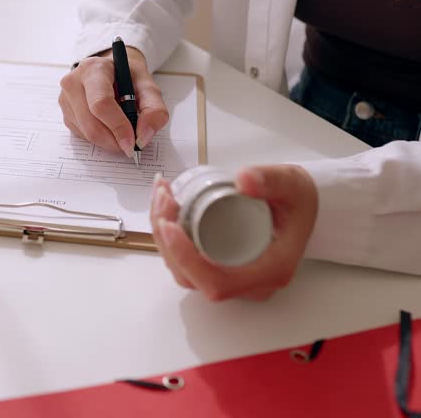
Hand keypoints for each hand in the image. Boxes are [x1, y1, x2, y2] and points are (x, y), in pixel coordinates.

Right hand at [59, 47, 167, 155]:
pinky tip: (109, 126)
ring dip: (109, 141)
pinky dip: (100, 138)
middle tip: (130, 145)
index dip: (118, 127)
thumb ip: (154, 110)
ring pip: (87, 134)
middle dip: (114, 141)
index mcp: (94, 69)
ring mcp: (65, 100)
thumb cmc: (128, 78)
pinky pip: (83, 136)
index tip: (132, 143)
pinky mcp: (65, 115)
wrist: (112, 71)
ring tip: (122, 130)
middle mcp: (73, 83)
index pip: (101, 104)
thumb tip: (143, 137)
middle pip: (91, 124)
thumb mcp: (149, 87)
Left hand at [150, 165, 317, 300]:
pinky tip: (164, 207)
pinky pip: (186, 263)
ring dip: (164, 237)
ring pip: (184, 271)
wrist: (301, 207)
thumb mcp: (292, 184)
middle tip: (164, 198)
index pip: (217, 282)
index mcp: (269, 271)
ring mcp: (233, 279)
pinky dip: (170, 237)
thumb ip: (272, 180)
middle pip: (192, 277)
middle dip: (167, 240)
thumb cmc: (298, 200)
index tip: (170, 226)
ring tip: (162, 196)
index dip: (186, 259)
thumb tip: (243, 181)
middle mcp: (250, 284)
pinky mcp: (220, 269)